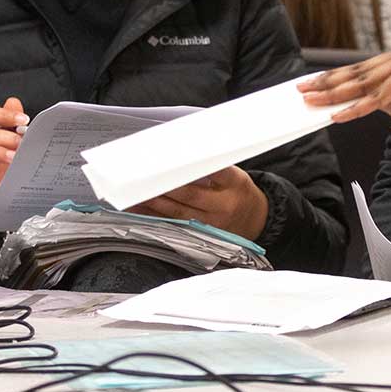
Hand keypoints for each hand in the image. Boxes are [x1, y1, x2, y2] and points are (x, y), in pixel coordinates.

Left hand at [128, 166, 269, 240]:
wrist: (257, 220)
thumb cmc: (238, 190)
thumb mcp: (234, 174)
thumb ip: (210, 167)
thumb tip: (175, 155)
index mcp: (235, 182)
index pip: (212, 171)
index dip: (189, 166)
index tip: (168, 159)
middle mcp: (225, 205)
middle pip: (189, 194)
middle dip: (162, 186)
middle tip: (140, 176)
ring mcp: (214, 224)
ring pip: (178, 212)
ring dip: (153, 203)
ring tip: (133, 194)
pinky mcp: (203, 235)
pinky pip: (175, 225)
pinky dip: (156, 217)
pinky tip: (141, 210)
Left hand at [297, 41, 390, 139]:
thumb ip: (379, 98)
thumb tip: (350, 101)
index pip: (363, 68)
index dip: (336, 77)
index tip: (314, 84)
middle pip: (359, 71)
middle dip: (328, 83)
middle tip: (304, 90)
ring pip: (364, 82)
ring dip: (335, 95)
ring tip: (314, 102)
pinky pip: (377, 96)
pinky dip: (356, 108)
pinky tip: (338, 115)